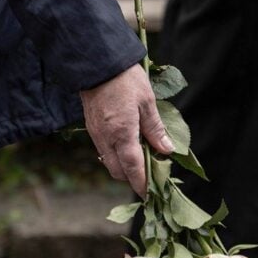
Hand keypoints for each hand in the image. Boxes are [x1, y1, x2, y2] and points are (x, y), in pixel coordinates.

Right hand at [80, 65, 173, 197]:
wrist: (96, 62)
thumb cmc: (125, 79)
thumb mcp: (147, 102)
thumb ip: (155, 129)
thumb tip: (166, 150)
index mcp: (122, 134)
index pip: (133, 168)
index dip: (142, 184)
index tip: (150, 195)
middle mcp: (106, 138)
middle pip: (118, 171)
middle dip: (133, 178)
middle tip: (151, 174)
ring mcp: (96, 134)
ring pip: (108, 162)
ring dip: (123, 167)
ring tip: (141, 159)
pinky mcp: (91, 127)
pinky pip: (103, 150)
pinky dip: (115, 155)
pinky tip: (126, 145)